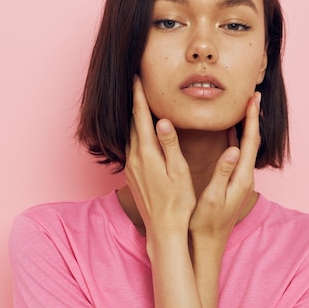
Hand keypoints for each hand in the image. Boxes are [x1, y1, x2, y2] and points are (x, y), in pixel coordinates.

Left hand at [125, 76, 195, 236]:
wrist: (163, 230)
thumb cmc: (178, 203)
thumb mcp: (179, 172)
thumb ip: (170, 145)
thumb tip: (162, 120)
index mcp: (147, 154)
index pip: (141, 117)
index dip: (139, 95)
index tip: (137, 77)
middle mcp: (134, 158)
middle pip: (132, 122)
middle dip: (135, 102)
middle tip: (137, 83)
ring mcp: (131, 167)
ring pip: (129, 135)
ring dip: (134, 118)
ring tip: (139, 103)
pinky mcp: (131, 176)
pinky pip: (130, 147)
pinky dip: (134, 134)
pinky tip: (140, 133)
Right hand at [189, 92, 260, 246]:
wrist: (208, 243)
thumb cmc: (206, 222)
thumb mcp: (213, 197)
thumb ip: (223, 172)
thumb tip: (234, 149)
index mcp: (241, 177)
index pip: (250, 142)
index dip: (252, 119)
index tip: (253, 99)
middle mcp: (244, 176)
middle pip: (252, 140)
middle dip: (252, 117)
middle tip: (252, 95)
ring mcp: (239, 178)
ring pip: (246, 146)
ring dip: (245, 125)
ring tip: (244, 107)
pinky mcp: (232, 180)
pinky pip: (237, 153)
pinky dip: (235, 137)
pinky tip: (229, 130)